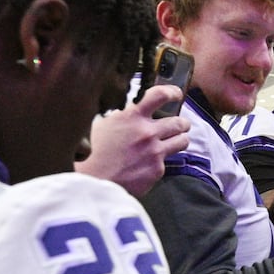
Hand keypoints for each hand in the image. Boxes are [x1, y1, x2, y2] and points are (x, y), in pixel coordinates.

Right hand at [76, 85, 190, 196]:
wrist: (91, 180)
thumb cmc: (92, 151)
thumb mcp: (102, 124)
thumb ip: (123, 116)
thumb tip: (133, 109)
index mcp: (132, 117)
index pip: (160, 95)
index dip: (173, 93)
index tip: (176, 94)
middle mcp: (147, 133)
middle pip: (179, 122)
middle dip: (182, 123)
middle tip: (180, 125)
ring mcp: (154, 152)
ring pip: (182, 141)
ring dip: (179, 139)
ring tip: (173, 141)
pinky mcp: (157, 170)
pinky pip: (166, 162)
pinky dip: (159, 161)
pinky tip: (147, 164)